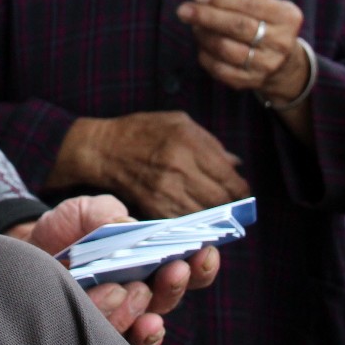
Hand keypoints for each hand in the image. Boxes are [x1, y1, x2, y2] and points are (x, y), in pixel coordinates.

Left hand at [22, 194, 221, 344]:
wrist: (24, 255)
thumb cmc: (64, 232)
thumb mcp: (82, 211)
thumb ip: (104, 213)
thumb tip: (125, 225)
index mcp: (148, 261)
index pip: (186, 268)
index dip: (200, 264)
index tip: (206, 251)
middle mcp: (141, 294)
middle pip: (169, 297)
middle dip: (174, 284)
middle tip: (174, 269)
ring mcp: (120, 318)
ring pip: (144, 322)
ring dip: (142, 307)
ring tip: (131, 290)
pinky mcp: (96, 338)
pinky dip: (130, 336)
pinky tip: (131, 323)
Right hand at [49, 111, 249, 218]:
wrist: (103, 150)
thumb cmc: (142, 132)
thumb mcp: (179, 123)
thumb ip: (211, 144)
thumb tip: (236, 164)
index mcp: (189, 143)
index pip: (229, 178)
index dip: (241, 190)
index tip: (241, 191)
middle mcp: (179, 168)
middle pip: (221, 200)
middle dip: (230, 204)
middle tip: (230, 203)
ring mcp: (165, 190)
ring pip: (205, 214)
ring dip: (213, 215)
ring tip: (213, 210)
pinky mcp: (154, 207)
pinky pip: (184, 221)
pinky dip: (193, 221)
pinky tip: (193, 214)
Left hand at [177, 0, 309, 103]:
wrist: (285, 64)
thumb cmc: (268, 27)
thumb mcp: (268, 9)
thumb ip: (243, 1)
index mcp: (287, 17)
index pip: (251, 4)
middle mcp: (280, 41)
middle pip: (238, 26)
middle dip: (207, 16)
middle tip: (184, 10)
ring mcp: (267, 64)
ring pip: (226, 48)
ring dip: (204, 35)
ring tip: (194, 26)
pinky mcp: (252, 81)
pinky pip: (220, 69)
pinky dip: (205, 55)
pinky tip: (201, 45)